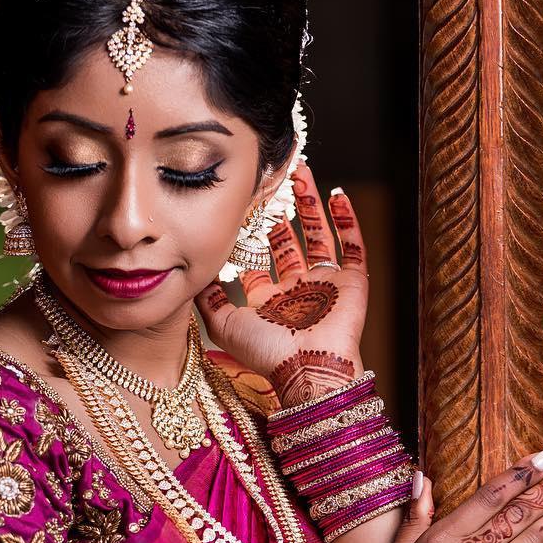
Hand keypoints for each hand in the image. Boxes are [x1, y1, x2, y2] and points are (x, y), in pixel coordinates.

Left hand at [195, 160, 368, 405]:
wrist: (309, 369)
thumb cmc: (266, 352)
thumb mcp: (223, 325)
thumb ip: (207, 299)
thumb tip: (190, 271)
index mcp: (265, 299)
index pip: (255, 256)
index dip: (248, 229)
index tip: (240, 200)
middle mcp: (294, 289)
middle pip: (285, 240)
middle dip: (278, 209)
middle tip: (270, 177)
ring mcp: (324, 284)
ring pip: (317, 235)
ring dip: (309, 204)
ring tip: (300, 172)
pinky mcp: (352, 282)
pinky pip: (352, 245)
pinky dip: (347, 220)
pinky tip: (336, 194)